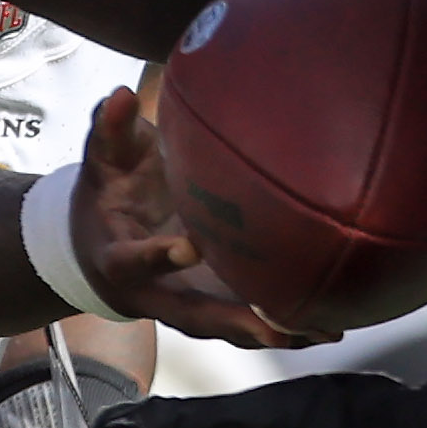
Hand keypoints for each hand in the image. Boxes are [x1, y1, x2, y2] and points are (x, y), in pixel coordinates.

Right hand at [65, 86, 319, 347]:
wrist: (96, 249)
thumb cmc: (106, 195)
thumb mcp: (102, 163)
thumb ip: (109, 131)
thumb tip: (119, 94)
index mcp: (120, 259)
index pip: (135, 261)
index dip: (158, 256)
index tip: (189, 246)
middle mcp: (154, 294)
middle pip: (192, 316)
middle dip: (233, 322)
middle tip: (276, 326)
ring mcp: (186, 306)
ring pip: (228, 329)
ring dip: (274, 332)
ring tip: (325, 331)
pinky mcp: (213, 308)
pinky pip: (248, 325)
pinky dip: (286, 329)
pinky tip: (330, 327)